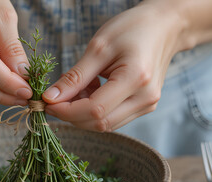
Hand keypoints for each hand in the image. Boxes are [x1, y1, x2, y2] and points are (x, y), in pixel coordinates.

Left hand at [42, 2, 187, 131]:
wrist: (164, 27)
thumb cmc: (132, 29)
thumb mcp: (99, 47)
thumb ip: (75, 76)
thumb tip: (51, 98)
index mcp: (136, 80)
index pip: (94, 110)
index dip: (66, 111)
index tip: (47, 101)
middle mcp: (145, 99)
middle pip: (99, 123)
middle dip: (71, 115)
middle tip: (55, 98)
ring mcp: (147, 105)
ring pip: (105, 125)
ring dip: (82, 114)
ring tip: (75, 90)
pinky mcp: (144, 107)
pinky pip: (113, 118)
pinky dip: (94, 110)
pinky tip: (89, 91)